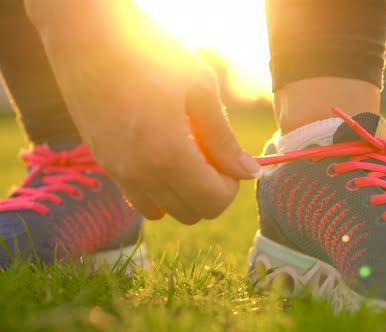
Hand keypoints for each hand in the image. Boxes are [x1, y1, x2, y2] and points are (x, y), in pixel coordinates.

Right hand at [25, 1, 260, 222]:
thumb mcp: (200, 89)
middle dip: (211, 192)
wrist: (86, 36)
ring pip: (162, 212)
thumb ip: (224, 138)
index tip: (231, 160)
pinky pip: (137, 198)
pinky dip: (157, 189)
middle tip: (213, 157)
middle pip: (191, 214)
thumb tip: (248, 172)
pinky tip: (162, 154)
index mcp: (169, 155)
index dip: (231, 186)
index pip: (213, 201)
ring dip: (183, 195)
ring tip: (187, 156)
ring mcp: (117, 172)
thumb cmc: (150, 53)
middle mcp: (140, 174)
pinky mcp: (103, 164)